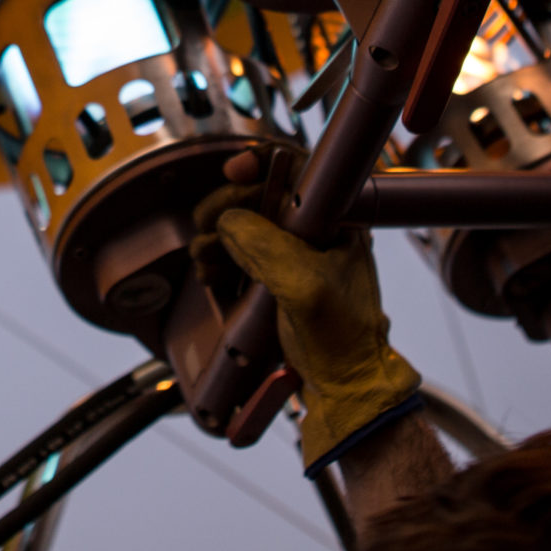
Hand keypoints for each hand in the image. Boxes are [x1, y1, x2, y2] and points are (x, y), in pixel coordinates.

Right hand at [210, 175, 419, 470]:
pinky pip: (240, 253)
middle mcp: (316, 229)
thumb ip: (265, 245)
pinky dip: (219, 258)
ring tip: (206, 260)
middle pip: (259, 193)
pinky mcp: (277, 277)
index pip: (295, 168)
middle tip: (207, 228)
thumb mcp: (304, 285)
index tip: (233, 172)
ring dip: (216, 236)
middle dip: (225, 207)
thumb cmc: (342, 338)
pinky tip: (212, 275)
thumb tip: (229, 221)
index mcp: (337, 219)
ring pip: (244, 223)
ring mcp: (295, 253)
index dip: (260, 163)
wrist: (344, 388)